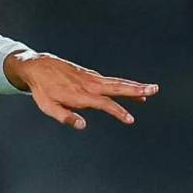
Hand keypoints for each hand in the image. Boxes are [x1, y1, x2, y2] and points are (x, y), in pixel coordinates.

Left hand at [5, 51, 159, 129]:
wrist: (38, 67)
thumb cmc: (42, 90)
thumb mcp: (48, 107)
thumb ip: (65, 117)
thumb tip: (82, 125)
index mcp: (80, 95)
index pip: (104, 104)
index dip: (118, 112)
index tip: (130, 119)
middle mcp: (88, 84)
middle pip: (116, 87)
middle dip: (136, 89)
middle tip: (154, 90)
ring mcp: (90, 78)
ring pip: (116, 82)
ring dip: (134, 86)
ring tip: (152, 89)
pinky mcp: (90, 75)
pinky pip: (110, 80)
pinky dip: (123, 84)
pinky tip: (132, 88)